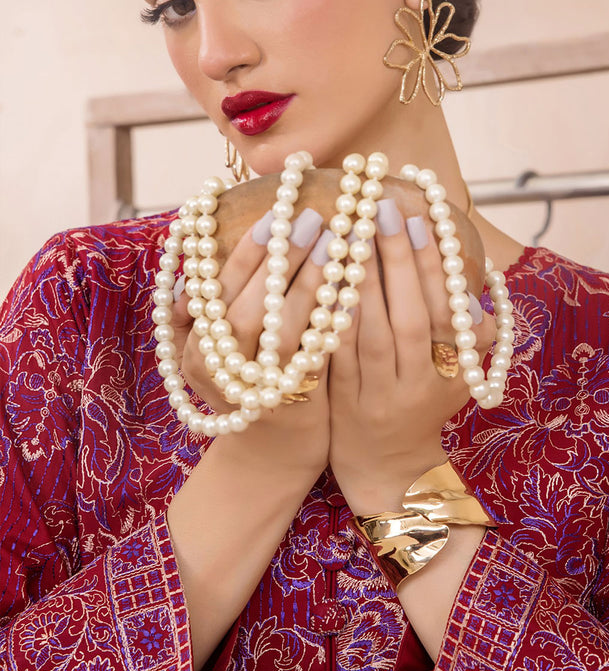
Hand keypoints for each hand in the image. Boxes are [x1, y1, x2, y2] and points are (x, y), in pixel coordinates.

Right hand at [171, 215, 331, 479]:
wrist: (271, 457)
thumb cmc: (251, 384)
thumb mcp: (216, 351)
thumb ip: (206, 312)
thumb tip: (195, 270)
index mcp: (194, 346)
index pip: (216, 289)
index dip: (245, 251)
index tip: (273, 214)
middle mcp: (216, 369)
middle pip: (245, 306)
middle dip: (280, 258)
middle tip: (311, 218)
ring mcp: (254, 388)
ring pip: (279, 329)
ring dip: (310, 282)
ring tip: (337, 243)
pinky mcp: (292, 403)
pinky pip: (312, 353)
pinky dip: (331, 318)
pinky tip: (352, 288)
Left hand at [327, 200, 495, 514]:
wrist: (386, 469)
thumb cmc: (424, 404)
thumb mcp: (459, 375)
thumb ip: (471, 333)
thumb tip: (472, 283)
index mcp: (452, 372)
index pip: (445, 312)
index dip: (435, 267)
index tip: (421, 218)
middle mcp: (417, 386)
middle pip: (408, 318)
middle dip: (396, 260)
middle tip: (380, 208)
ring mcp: (377, 396)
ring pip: (369, 334)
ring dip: (359, 281)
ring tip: (348, 231)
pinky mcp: (339, 402)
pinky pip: (334, 354)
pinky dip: (329, 316)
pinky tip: (321, 278)